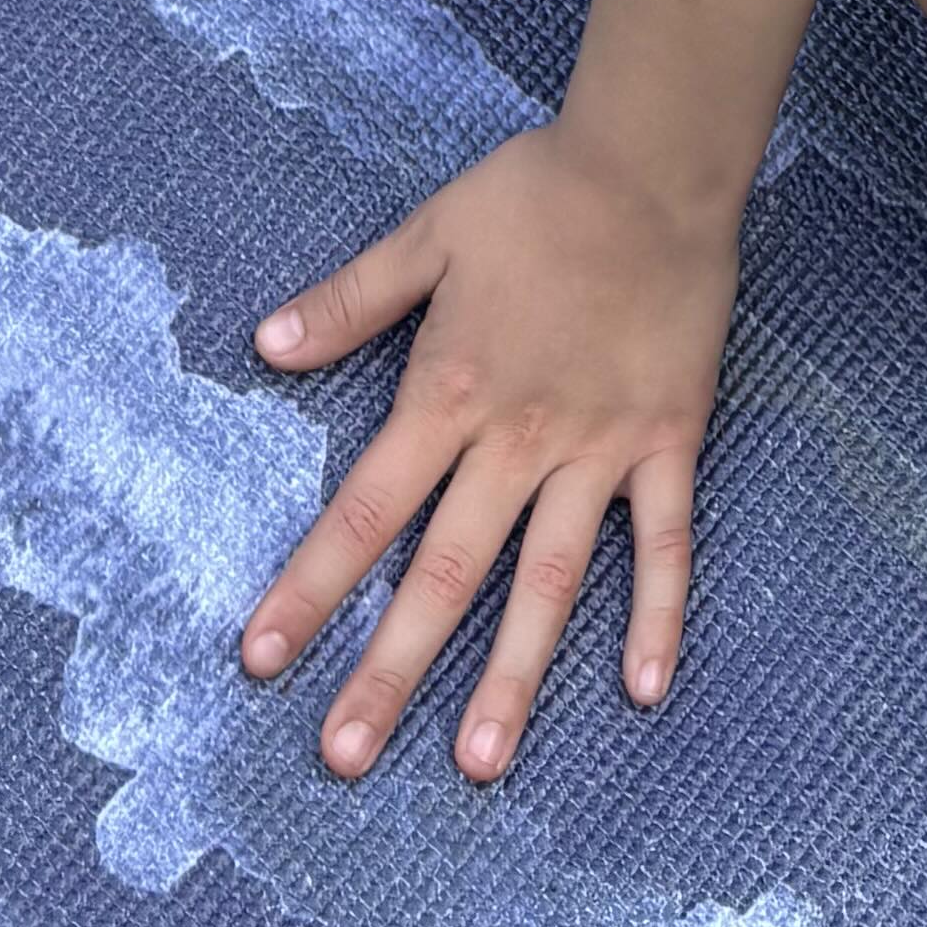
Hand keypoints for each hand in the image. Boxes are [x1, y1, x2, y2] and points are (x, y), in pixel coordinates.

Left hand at [238, 123, 735, 781]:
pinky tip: (645, 690)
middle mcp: (518, 440)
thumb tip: (265, 343)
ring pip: (548, 582)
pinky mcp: (667, 442)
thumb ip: (351, 299)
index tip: (260, 658)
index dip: (309, 586)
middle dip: (389, 669)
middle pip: (444, 572)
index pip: (364, 510)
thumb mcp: (428, 235)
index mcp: (450, 393)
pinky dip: (658, 614)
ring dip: (512, 674)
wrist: (654, 164)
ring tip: (478, 762)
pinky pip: (663, 543)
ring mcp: (598, 449)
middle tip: (344, 758)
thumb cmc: (536, 193)